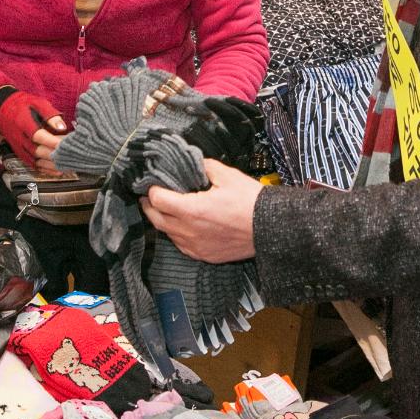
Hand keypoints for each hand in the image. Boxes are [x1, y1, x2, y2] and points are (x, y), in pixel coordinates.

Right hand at [0, 90, 67, 168]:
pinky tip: (56, 170)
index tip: (67, 144)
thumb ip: (50, 115)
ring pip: (35, 161)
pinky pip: (32, 165)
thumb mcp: (37, 103)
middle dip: (55, 155)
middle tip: (70, 156)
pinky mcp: (20, 153)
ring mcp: (18, 147)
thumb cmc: (23, 104)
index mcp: (23, 123)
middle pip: (37, 151)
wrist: (3, 109)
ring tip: (67, 167)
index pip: (38, 136)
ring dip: (51, 165)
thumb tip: (62, 127)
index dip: (53, 142)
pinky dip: (44, 169)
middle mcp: (19, 138)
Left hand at [142, 159, 262, 262]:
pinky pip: (182, 246)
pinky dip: (178, 235)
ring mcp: (196, 246)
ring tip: (166, 209)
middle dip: (150, 206)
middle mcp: (189, 231)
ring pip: (168, 234)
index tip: (153, 184)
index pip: (157, 200)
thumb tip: (193, 162)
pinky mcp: (205, 255)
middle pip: (156, 219)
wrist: (270, 228)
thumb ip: (204, 166)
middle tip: (149, 197)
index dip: (152, 190)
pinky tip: (183, 226)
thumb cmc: (250, 202)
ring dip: (164, 221)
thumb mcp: (227, 175)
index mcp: (191, 209)